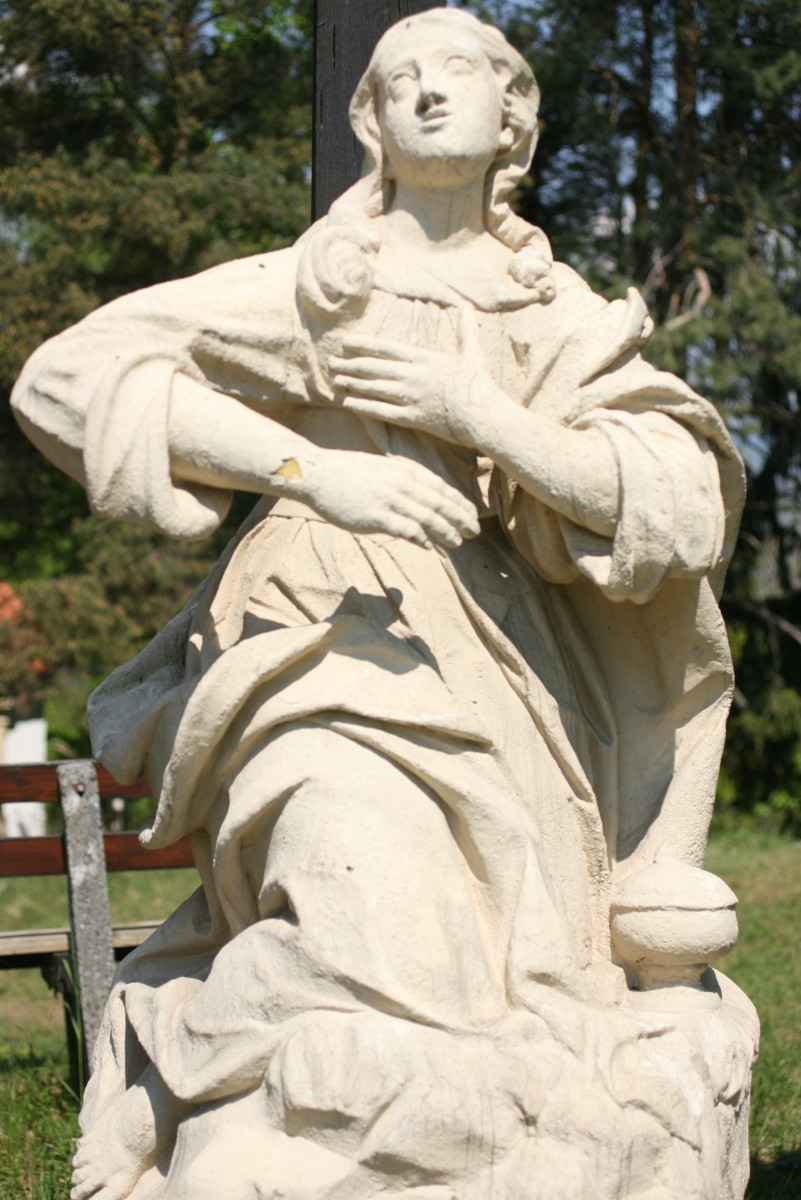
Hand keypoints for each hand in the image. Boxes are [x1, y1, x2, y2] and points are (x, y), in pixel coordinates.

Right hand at [296, 448, 479, 548]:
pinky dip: (421, 538)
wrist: (319, 474)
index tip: (473, 514)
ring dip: (445, 531)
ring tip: (458, 542)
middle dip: (460, 518)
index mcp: (404, 470)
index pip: (441, 488)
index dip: (459, 502)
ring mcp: (389, 499)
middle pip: (439, 503)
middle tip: (475, 531)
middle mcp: (401, 484)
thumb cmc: (349, 473)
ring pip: (427, 517)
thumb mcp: (382, 469)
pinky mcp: (376, 516)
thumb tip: (420, 497)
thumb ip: (403, 481)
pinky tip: (430, 546)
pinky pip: (406, 529)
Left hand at [328, 335, 499, 447]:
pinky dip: (362, 406)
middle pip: (374, 367)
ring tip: (334, 380)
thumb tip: (467, 307)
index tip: (345, 343)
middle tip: (330, 362)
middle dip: (350, 364)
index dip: (363, 345)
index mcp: (425, 358)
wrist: (485, 415)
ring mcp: (411, 397)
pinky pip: (381, 411)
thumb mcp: (472, 353)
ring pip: (373, 388)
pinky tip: (346, 403)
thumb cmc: (480, 385)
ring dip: (351, 383)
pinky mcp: (413, 417)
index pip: (386, 349)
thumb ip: (465, 330)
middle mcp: (414, 375)